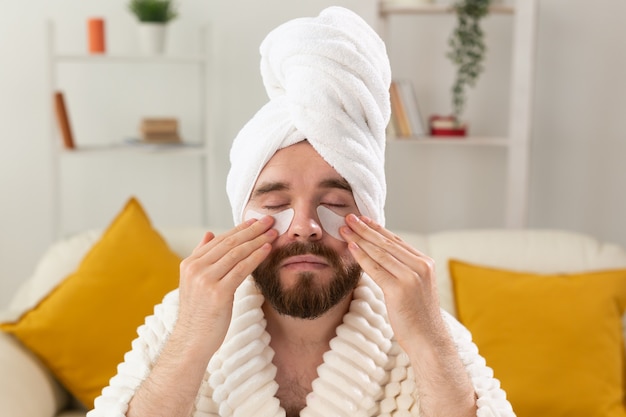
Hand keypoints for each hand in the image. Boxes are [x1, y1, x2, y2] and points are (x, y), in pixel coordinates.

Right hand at [175, 216, 277, 355]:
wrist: (192, 341)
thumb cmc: (198, 314)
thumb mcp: (195, 282)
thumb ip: (202, 257)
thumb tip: (209, 234)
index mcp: (190, 264)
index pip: (219, 240)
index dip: (240, 228)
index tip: (256, 221)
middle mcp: (196, 268)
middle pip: (230, 243)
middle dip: (252, 230)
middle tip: (270, 220)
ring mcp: (205, 280)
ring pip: (237, 253)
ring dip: (258, 241)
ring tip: (273, 233)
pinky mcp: (218, 292)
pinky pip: (241, 269)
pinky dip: (256, 257)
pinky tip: (268, 250)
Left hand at [339, 214, 444, 349]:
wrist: (429, 340)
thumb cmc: (418, 317)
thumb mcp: (414, 288)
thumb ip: (401, 271)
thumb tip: (379, 258)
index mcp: (425, 263)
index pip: (396, 240)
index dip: (377, 228)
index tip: (362, 219)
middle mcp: (420, 266)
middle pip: (386, 242)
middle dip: (365, 228)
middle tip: (349, 217)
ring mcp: (411, 277)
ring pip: (380, 252)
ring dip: (359, 238)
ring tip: (344, 228)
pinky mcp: (400, 289)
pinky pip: (376, 268)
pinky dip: (361, 256)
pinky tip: (351, 247)